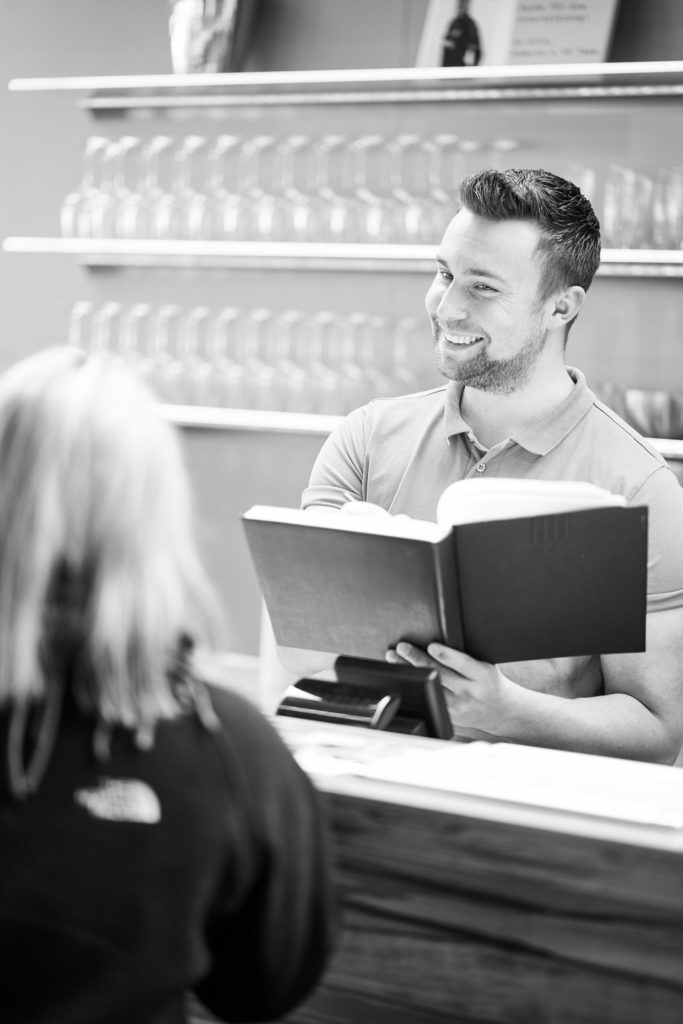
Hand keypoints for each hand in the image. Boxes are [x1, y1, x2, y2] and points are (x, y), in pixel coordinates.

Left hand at [386, 641, 515, 735]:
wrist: (501, 710)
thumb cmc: (490, 681)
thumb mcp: (486, 665)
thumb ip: (466, 656)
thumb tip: (437, 639)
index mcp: (482, 675)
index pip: (463, 664)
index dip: (446, 655)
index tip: (431, 646)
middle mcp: (469, 691)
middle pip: (440, 674)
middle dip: (418, 659)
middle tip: (402, 647)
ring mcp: (458, 706)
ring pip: (429, 686)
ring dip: (409, 671)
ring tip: (393, 657)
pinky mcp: (449, 715)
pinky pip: (428, 698)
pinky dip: (414, 686)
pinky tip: (402, 677)